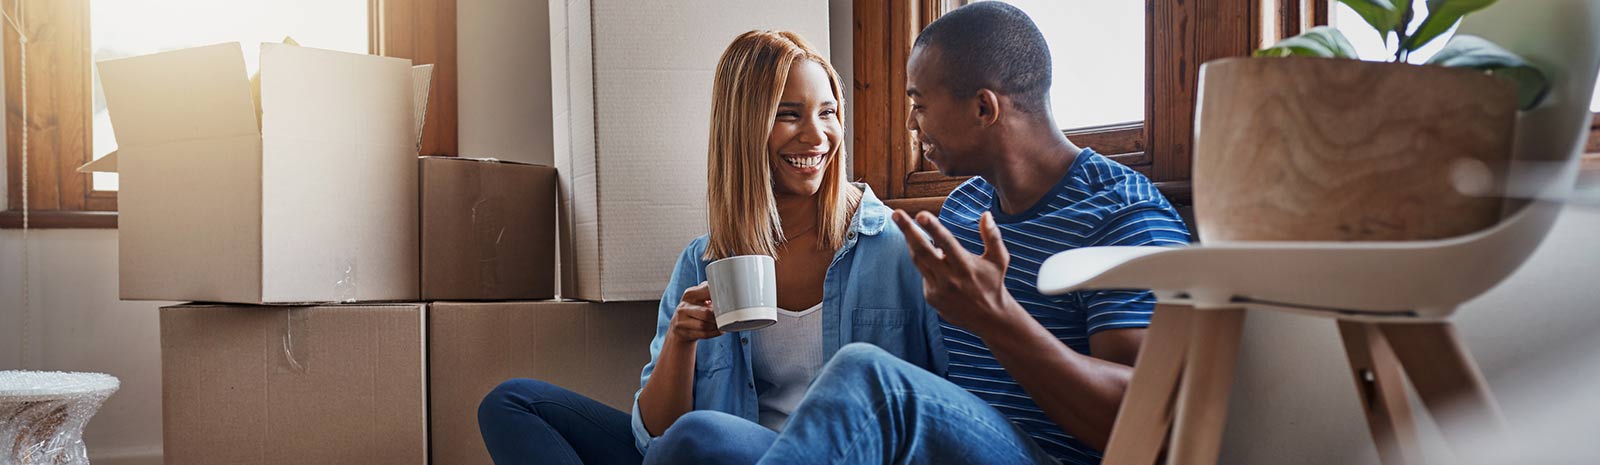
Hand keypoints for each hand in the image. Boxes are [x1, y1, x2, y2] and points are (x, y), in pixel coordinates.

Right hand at [667, 282, 723, 345]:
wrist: (680, 328)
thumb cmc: (694, 310)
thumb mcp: (698, 297)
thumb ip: (709, 292)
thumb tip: (729, 290)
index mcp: (689, 294)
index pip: (706, 291)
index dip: (718, 296)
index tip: (730, 298)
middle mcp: (683, 307)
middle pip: (706, 313)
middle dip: (719, 316)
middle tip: (729, 316)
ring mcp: (682, 321)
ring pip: (705, 325)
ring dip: (717, 326)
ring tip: (725, 324)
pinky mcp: (685, 333)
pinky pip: (704, 334)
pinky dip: (714, 332)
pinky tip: (720, 330)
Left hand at [891, 210, 1024, 336]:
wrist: (988, 318)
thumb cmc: (993, 283)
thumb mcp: (999, 260)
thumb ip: (992, 236)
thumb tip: (985, 214)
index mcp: (966, 267)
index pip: (946, 243)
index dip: (933, 228)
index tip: (920, 214)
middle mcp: (949, 278)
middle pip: (923, 250)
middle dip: (908, 230)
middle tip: (896, 214)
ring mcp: (937, 289)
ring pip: (918, 260)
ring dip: (909, 241)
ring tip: (903, 223)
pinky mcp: (930, 297)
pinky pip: (922, 273)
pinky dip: (923, 260)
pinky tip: (928, 252)